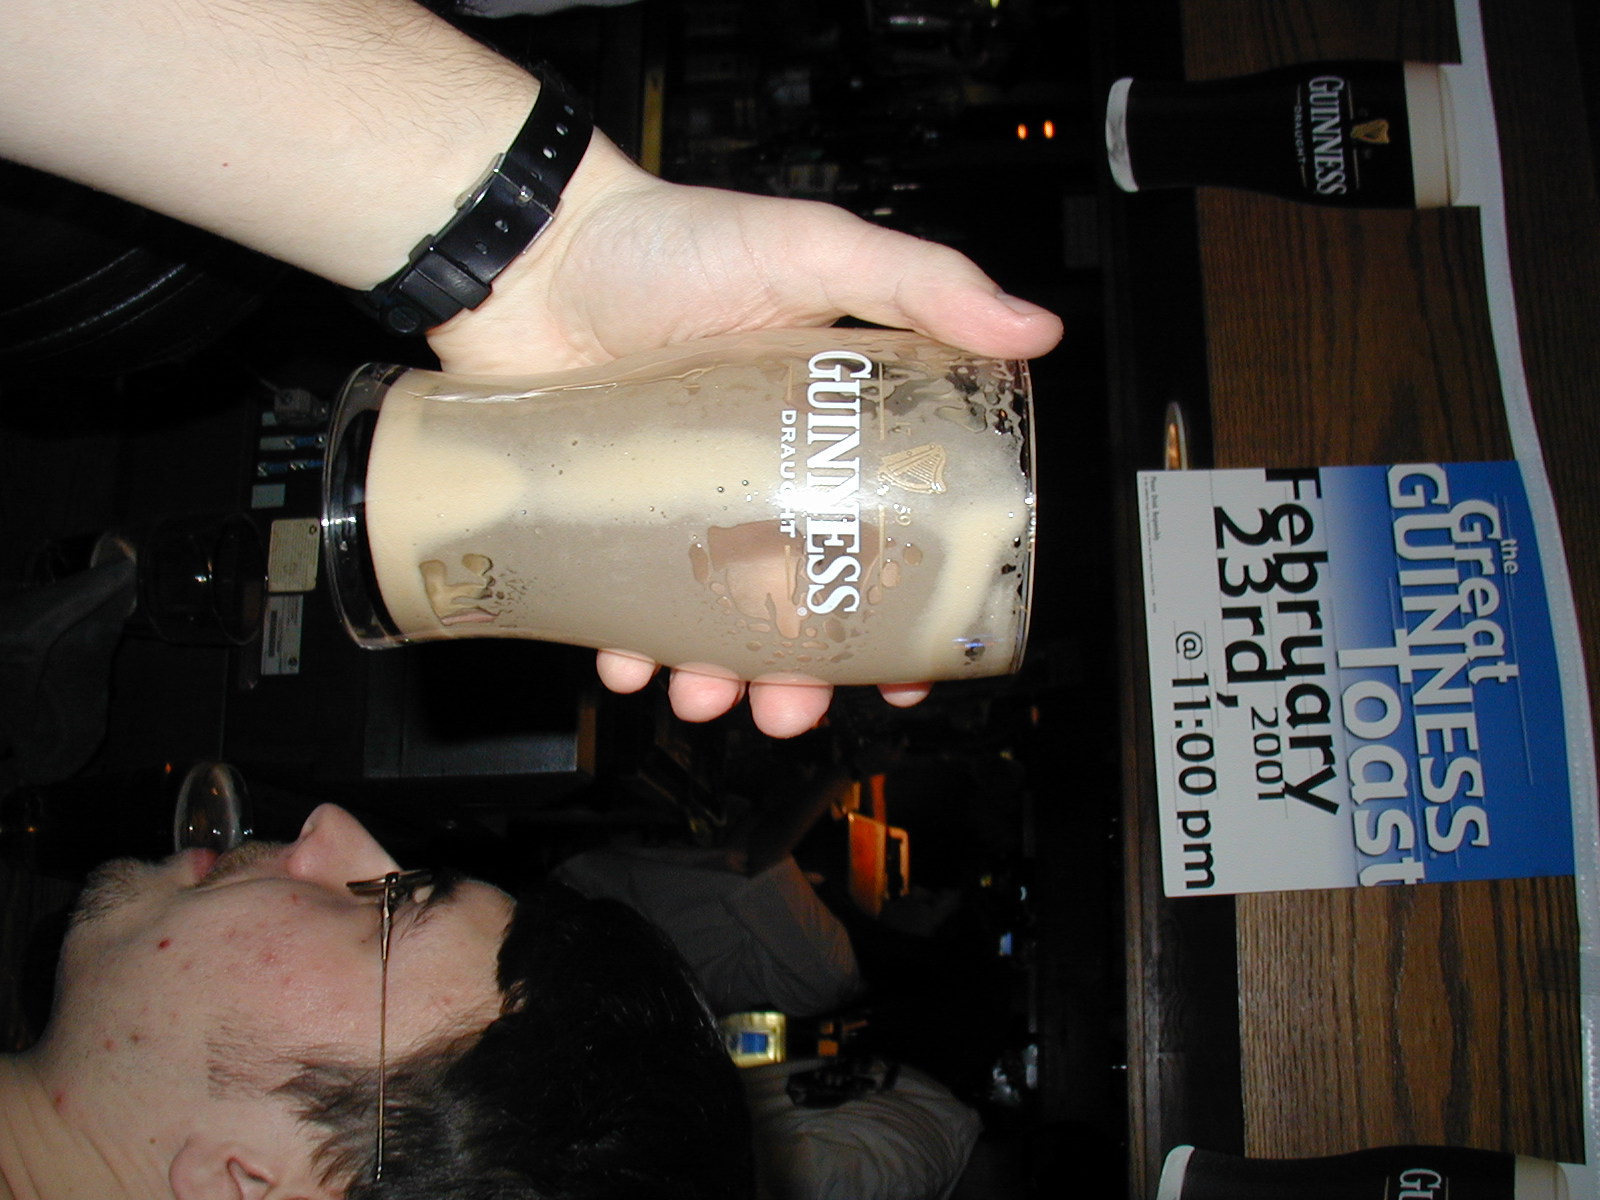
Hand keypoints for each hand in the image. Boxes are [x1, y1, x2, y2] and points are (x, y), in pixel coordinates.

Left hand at [427, 135, 1062, 735]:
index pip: (886, 539)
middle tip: (789, 707)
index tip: (905, 675)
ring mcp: (683, 505)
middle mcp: (760, 479)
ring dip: (716, 678)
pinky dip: (630, 650)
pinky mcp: (609, 521)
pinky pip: (625, 611)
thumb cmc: (666, 240)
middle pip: (799, 606)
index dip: (904, 615)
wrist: (529, 249)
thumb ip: (922, 285)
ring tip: (702, 695)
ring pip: (714, 625)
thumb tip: (1033, 329)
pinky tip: (631, 662)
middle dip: (799, 676)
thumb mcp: (810, 250)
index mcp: (827, 434)